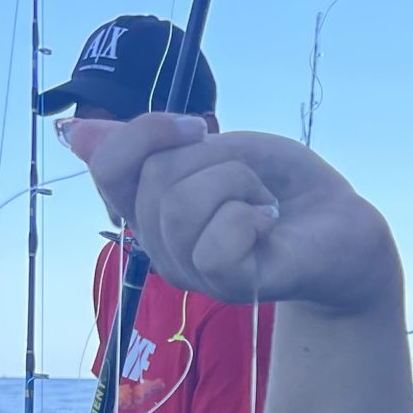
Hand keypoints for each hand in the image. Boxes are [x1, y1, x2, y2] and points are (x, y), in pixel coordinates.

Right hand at [60, 115, 401, 315]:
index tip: (196, 127)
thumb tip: (70, 132)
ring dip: (238, 183)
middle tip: (251, 179)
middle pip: (155, 176)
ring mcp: (190, 270)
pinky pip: (216, 239)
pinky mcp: (225, 285)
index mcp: (150, 207)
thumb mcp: (218, 147)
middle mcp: (160, 244)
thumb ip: (151, 144)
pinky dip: (252, 215)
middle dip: (215, 158)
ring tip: (263, 202)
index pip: (107, 164)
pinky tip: (270, 224)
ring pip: (182, 204)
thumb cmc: (282, 186)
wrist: (342, 225)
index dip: (147, 131)